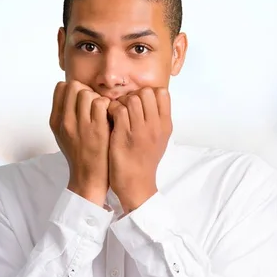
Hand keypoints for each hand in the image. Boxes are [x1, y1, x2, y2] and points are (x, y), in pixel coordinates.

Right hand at [49, 81, 110, 205]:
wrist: (88, 178)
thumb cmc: (79, 155)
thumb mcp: (63, 135)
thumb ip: (64, 114)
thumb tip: (70, 93)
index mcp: (56, 121)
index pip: (61, 88)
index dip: (75, 89)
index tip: (82, 100)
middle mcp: (65, 121)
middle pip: (74, 86)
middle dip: (87, 91)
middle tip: (94, 105)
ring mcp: (81, 125)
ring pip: (87, 93)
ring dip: (98, 98)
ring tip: (102, 111)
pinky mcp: (97, 129)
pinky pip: (101, 103)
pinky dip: (108, 105)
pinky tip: (110, 116)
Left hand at [107, 87, 171, 212]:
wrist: (136, 184)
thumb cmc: (145, 162)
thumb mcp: (160, 139)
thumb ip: (157, 120)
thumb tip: (152, 101)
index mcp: (165, 125)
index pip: (162, 93)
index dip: (148, 92)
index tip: (140, 102)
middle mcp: (155, 126)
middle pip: (147, 92)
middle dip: (134, 94)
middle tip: (126, 106)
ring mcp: (140, 130)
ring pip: (132, 99)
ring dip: (121, 102)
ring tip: (117, 113)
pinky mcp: (124, 135)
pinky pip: (118, 110)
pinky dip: (112, 110)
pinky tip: (110, 119)